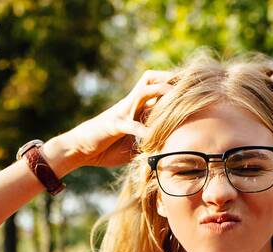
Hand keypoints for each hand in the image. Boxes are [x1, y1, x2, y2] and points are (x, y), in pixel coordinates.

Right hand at [56, 70, 177, 168]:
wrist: (80, 148)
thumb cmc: (106, 146)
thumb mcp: (132, 144)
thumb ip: (147, 141)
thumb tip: (166, 150)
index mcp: (136, 108)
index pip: (156, 89)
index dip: (173, 85)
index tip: (192, 88)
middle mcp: (131, 105)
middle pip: (152, 80)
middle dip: (170, 80)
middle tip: (188, 85)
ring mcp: (123, 112)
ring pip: (144, 92)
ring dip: (160, 93)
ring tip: (176, 98)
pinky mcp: (115, 124)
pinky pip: (132, 125)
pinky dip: (144, 131)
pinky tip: (154, 139)